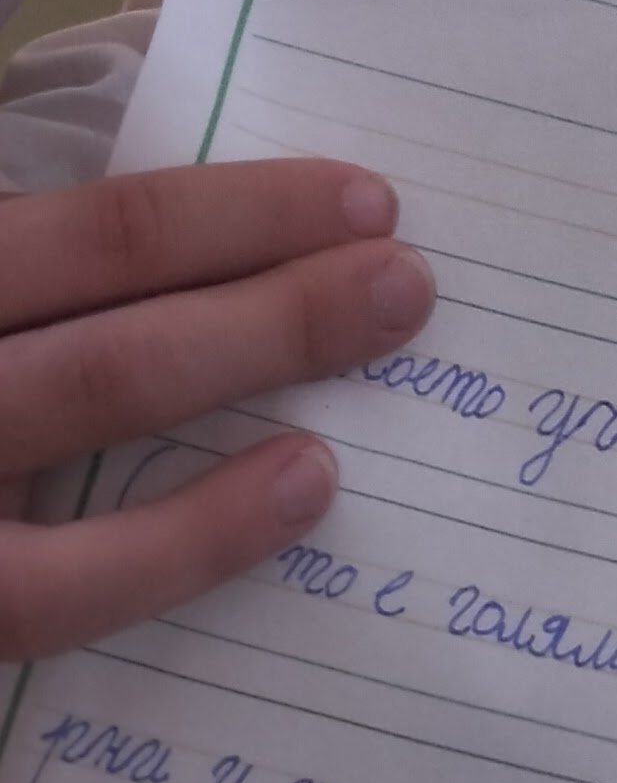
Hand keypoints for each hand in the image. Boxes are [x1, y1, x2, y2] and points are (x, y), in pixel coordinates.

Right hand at [0, 161, 433, 660]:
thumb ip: (62, 266)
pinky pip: (55, 584)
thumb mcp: (7, 297)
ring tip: (380, 328)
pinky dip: (188, 533)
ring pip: (93, 395)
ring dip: (255, 347)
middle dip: (274, 275)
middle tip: (409, 269)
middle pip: (110, 302)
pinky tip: (299, 488)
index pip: (97, 228)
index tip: (364, 198)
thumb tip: (213, 234)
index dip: (238, 206)